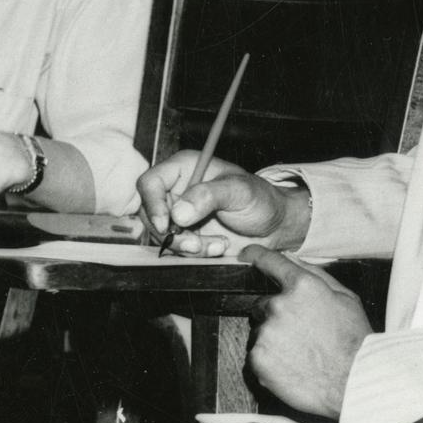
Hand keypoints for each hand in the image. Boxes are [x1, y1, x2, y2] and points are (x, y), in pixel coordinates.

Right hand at [139, 151, 308, 254]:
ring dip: (185, 247)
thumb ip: (209, 196)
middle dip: (171, 234)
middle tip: (196, 244)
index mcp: (184, 168)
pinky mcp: (185, 235)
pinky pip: (175, 249)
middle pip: (149, 214)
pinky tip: (217, 248)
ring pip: (160, 236)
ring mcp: (178, 215)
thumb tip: (178, 213)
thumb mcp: (239, 191)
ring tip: (217, 245)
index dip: (153, 204)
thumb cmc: (260, 199)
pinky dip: (193, 254)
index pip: (150, 182)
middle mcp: (176, 190)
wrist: (273, 226)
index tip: (166, 225)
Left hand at [241, 245, 370, 416]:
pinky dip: (269, 362)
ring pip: (260, 332)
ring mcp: (266, 333)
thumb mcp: (346, 299)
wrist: (353, 383)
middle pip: (262, 304)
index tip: (246, 255)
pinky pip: (256, 355)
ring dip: (273, 340)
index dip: (255, 256)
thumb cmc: (355, 342)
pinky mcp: (257, 359)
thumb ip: (316, 275)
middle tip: (300, 335)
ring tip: (300, 355)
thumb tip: (293, 260)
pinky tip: (292, 367)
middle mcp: (279, 305)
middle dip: (276, 316)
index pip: (270, 262)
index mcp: (302, 286)